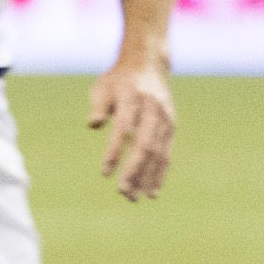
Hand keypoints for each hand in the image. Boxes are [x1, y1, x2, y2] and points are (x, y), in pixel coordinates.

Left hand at [87, 57, 173, 200]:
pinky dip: (160, 172)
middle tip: (123, 193)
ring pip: (158, 153)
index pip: (124, 130)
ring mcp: (165, 120)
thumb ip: (98, 105)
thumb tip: (93, 124)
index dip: (115, 151)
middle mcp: (153, 111)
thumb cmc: (117, 80)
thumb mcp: (101, 87)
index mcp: (133, 100)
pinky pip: (167, 153)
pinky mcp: (171, 126)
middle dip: (135, 171)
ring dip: (147, 177)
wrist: (147, 65)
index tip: (105, 172)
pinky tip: (152, 190)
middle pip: (145, 146)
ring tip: (135, 198)